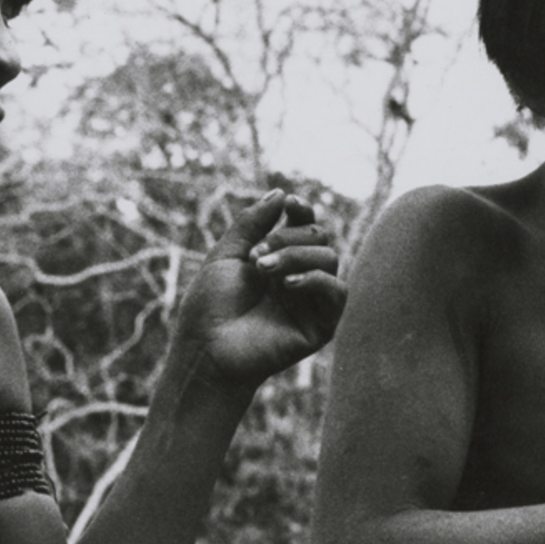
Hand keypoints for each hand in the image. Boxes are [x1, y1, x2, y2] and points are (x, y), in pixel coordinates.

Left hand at [172, 189, 345, 390]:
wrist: (206, 350)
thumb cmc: (210, 307)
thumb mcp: (227, 255)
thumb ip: (253, 222)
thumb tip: (281, 193)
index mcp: (278, 260)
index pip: (304, 226)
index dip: (302, 211)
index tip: (290, 203)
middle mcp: (298, 278)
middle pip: (318, 237)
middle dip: (287, 238)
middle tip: (256, 256)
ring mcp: (311, 302)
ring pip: (329, 258)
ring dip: (295, 256)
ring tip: (263, 270)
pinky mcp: (321, 326)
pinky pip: (337, 291)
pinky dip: (315, 279)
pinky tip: (287, 285)